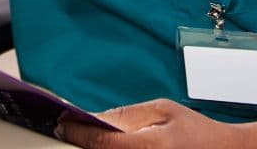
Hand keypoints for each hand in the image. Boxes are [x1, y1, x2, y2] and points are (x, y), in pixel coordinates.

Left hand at [57, 99, 246, 148]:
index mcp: (150, 146)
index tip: (59, 123)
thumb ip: (127, 116)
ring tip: (84, 139)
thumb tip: (94, 118)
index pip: (101, 142)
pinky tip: (105, 146)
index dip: (76, 132)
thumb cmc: (197, 131)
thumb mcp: (163, 111)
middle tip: (66, 131)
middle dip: (83, 143)